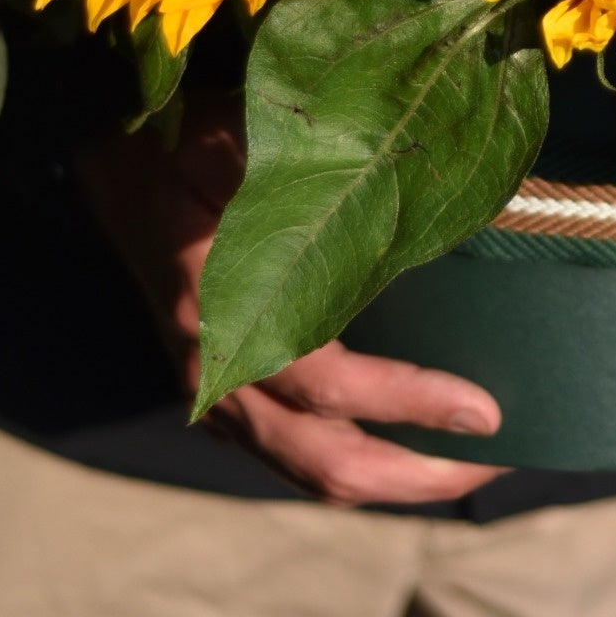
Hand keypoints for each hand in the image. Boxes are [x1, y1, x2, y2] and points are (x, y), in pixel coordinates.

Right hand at [72, 96, 506, 505]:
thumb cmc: (190, 139)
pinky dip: (356, 459)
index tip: (487, 410)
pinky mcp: (223, 390)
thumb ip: (312, 170)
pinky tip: (411, 441)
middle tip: (499, 457)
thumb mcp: (243, 138)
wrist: (116, 163)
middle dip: (418, 473)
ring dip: (394, 478)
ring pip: (309, 469)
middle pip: (324, 461)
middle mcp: (216, 371)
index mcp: (221, 312)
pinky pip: (293, 452)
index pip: (328, 385)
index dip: (410, 402)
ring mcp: (215, 390)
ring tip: (470, 461)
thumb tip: (417, 185)